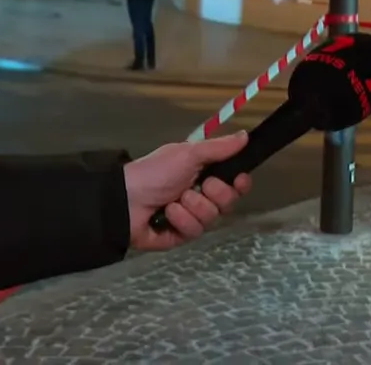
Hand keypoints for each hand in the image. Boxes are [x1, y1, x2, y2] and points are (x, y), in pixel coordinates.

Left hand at [122, 131, 252, 250]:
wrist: (124, 200)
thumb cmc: (155, 172)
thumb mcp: (188, 154)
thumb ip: (219, 147)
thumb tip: (246, 135)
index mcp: (204, 175)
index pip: (235, 183)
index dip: (241, 183)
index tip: (239, 179)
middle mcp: (202, 197)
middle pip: (229, 202)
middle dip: (215, 193)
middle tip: (201, 185)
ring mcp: (192, 217)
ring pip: (212, 218)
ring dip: (194, 207)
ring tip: (174, 200)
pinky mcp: (182, 235)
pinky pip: (195, 231)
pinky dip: (182, 220)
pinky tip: (167, 214)